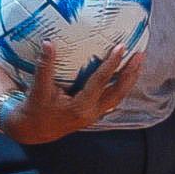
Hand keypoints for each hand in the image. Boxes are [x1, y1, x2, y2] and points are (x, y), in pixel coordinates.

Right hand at [1, 44, 144, 144]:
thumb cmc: (36, 109)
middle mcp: (92, 112)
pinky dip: (121, 86)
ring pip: (118, 97)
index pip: (100, 81)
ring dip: (129, 80)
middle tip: (140, 54)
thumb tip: (48, 42)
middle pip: (118, 92)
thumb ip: (45, 66)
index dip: (112, 63)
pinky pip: (113, 99)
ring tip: (138, 63)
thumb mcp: (39, 89)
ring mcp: (95, 115)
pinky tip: (126, 76)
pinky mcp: (94, 114)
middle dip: (130, 73)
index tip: (122, 47)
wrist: (34, 131)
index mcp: (80, 106)